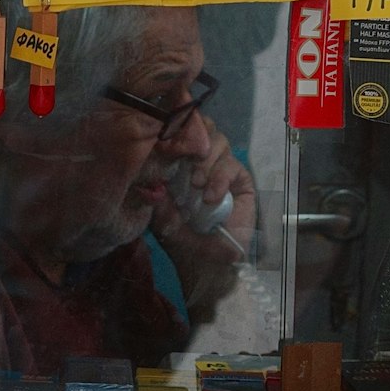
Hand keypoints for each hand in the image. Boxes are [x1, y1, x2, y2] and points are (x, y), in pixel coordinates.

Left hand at [151, 115, 256, 321]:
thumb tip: (149, 168)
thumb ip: (154, 194)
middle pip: (200, 125)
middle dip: (192, 139)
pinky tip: (210, 197)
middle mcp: (198, 160)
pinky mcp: (240, 180)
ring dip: (205, 160)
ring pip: (217, 140)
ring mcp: (220, 168)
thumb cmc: (180, 242)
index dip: (173, 127)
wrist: (207, 265)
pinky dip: (219, 178)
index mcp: (176, 162)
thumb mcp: (159, 216)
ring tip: (196, 186)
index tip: (165, 142)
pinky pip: (232, 164)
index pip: (177, 128)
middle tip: (184, 162)